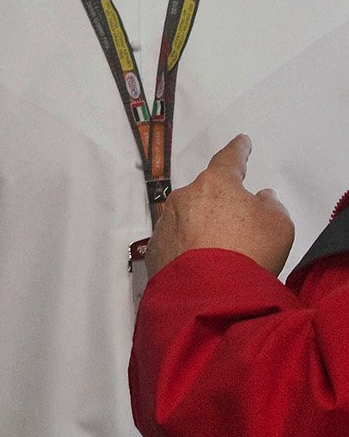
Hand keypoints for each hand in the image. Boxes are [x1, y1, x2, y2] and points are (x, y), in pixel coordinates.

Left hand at [145, 134, 293, 277]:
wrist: (213, 293)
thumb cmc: (250, 253)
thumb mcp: (279, 226)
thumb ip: (271, 205)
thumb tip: (262, 197)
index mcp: (216, 184)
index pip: (229, 160)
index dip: (238, 151)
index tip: (241, 143)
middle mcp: (185, 197)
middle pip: (207, 194)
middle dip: (222, 206)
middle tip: (239, 226)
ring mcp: (167, 222)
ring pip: (188, 218)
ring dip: (204, 229)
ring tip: (224, 254)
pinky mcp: (156, 248)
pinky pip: (176, 242)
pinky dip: (188, 249)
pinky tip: (203, 265)